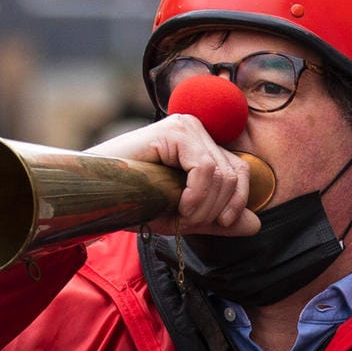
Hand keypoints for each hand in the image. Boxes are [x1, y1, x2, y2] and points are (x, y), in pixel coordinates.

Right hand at [85, 115, 260, 236]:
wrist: (94, 196)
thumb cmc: (132, 203)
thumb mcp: (183, 216)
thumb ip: (218, 218)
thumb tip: (257, 224)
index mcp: (200, 144)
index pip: (240, 171)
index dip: (237, 202)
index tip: (218, 224)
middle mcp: (195, 129)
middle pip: (235, 173)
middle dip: (217, 208)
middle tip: (189, 221)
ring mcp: (184, 126)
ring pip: (221, 173)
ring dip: (204, 205)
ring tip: (179, 215)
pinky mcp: (173, 131)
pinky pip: (205, 168)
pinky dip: (197, 195)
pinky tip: (179, 205)